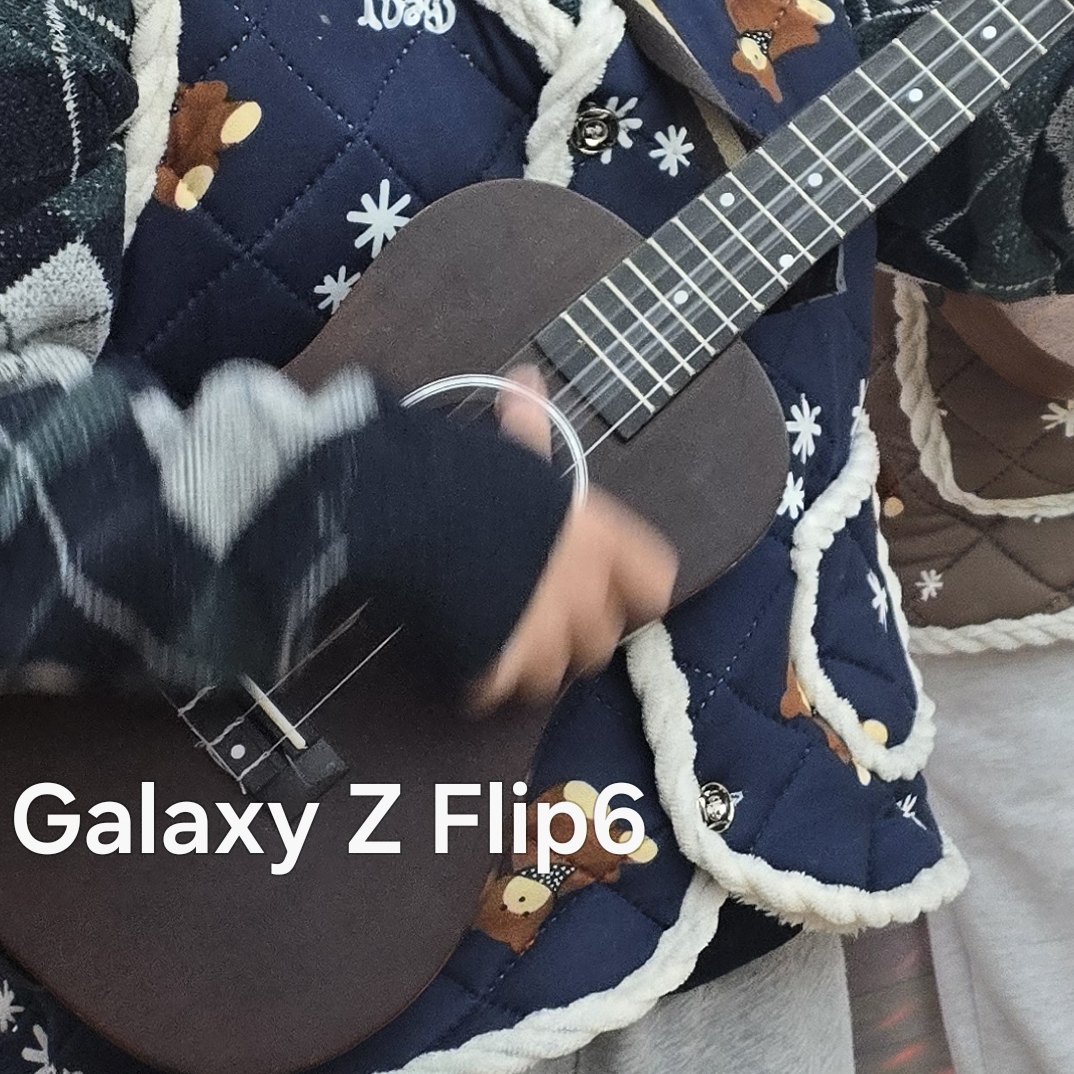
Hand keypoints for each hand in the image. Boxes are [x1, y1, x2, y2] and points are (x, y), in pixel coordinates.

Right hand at [472, 376, 675, 710]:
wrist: (417, 519)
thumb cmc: (474, 477)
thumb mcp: (513, 450)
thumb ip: (529, 427)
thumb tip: (526, 382)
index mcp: (601, 539)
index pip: (656, 583)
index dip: (637, 593)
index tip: (616, 593)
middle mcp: (583, 591)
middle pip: (602, 641)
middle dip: (578, 637)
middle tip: (548, 623)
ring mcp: (542, 634)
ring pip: (554, 675)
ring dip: (533, 667)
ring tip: (507, 647)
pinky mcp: (495, 666)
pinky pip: (498, 692)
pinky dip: (483, 684)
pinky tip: (467, 662)